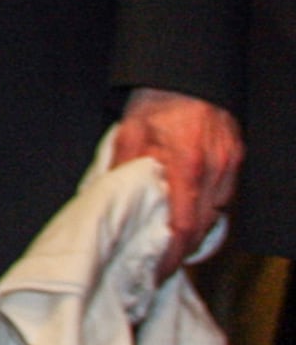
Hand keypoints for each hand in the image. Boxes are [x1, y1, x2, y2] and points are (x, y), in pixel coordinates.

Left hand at [114, 88, 243, 278]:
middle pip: (204, 227)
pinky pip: (224, 196)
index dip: (172, 255)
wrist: (185, 74)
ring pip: (217, 214)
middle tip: (161, 263)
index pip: (183, 225)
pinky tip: (188, 212)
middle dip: (184, 250)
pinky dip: (207, 210)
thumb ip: (123, 172)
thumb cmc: (155, 101)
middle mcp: (214, 169)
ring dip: (196, 232)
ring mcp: (229, 164)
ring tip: (171, 242)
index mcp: (185, 165)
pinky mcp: (235, 159)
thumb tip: (110, 202)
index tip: (159, 270)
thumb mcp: (128, 135)